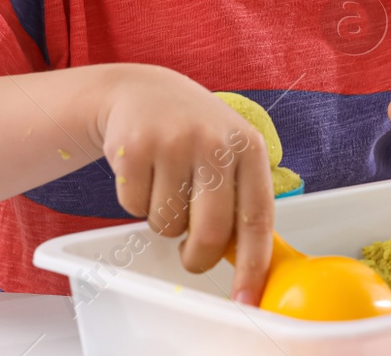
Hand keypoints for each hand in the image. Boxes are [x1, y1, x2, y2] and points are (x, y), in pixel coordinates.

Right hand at [95, 65, 275, 303]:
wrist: (141, 91)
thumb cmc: (192, 132)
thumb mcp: (227, 152)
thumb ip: (240, 199)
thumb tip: (253, 266)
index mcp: (247, 147)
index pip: (257, 219)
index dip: (253, 266)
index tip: (247, 298)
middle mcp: (214, 142)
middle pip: (210, 233)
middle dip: (198, 257)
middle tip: (192, 255)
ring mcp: (172, 142)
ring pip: (167, 225)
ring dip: (163, 220)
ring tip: (165, 185)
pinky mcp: (133, 146)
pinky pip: (134, 208)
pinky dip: (136, 202)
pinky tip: (143, 173)